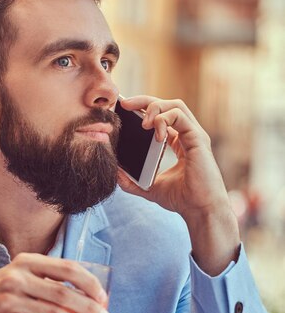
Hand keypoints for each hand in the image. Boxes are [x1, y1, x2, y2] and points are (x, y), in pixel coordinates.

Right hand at [0, 253, 108, 312]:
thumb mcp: (15, 278)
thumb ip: (42, 280)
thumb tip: (82, 294)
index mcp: (24, 262)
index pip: (67, 268)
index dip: (89, 283)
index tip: (102, 297)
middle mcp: (17, 277)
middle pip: (65, 292)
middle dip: (90, 308)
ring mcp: (10, 299)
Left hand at [117, 96, 239, 274]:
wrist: (200, 211)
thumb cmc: (181, 199)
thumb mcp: (149, 188)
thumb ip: (131, 181)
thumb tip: (113, 173)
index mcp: (178, 142)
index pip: (161, 116)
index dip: (143, 109)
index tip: (123, 110)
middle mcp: (187, 135)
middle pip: (167, 105)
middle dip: (145, 101)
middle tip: (125, 104)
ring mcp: (194, 135)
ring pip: (175, 105)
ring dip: (154, 108)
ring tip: (141, 122)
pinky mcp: (198, 140)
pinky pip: (181, 117)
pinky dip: (164, 119)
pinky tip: (154, 132)